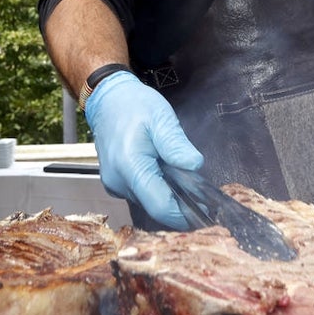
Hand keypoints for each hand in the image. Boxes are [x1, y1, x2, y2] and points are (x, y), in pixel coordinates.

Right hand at [84, 70, 202, 229]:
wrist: (107, 100)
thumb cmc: (134, 105)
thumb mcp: (161, 117)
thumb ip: (176, 144)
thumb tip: (195, 166)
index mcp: (130, 166)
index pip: (161, 207)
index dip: (185, 213)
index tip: (206, 207)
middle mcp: (118, 182)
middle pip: (156, 208)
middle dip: (179, 202)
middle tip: (198, 187)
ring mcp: (114, 185)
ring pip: (148, 202)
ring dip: (167, 193)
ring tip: (177, 171)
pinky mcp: (114, 185)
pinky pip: (140, 194)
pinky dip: (155, 187)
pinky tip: (161, 170)